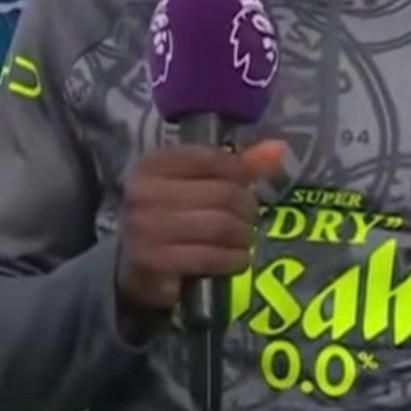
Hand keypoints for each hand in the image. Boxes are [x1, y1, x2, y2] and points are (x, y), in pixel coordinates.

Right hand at [116, 140, 287, 311]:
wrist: (134, 263)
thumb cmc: (171, 213)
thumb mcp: (195, 181)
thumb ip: (236, 164)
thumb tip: (277, 148)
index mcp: (153, 163)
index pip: (210, 158)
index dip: (239, 170)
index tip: (245, 183)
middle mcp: (145, 192)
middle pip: (222, 194)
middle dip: (246, 207)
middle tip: (248, 216)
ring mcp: (147, 228)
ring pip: (221, 226)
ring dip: (243, 235)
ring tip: (243, 237)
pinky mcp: (156, 261)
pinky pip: (211, 257)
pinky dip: (233, 259)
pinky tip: (235, 258)